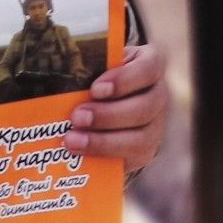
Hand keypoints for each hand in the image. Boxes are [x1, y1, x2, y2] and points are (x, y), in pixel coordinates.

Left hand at [64, 42, 167, 176]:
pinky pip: (130, 159)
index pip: (149, 68)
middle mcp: (160, 95)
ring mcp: (157, 125)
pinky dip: (104, 156)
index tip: (95, 89)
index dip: (124, 80)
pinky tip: (81, 153)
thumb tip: (62, 74)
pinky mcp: (146, 150)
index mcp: (152, 64)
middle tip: (77, 117)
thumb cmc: (105, 75)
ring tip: (73, 140)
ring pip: (140, 138)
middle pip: (144, 108)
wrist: (116, 98)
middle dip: (108, 115)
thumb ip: (92, 66)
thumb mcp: (102, 63)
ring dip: (103, 141)